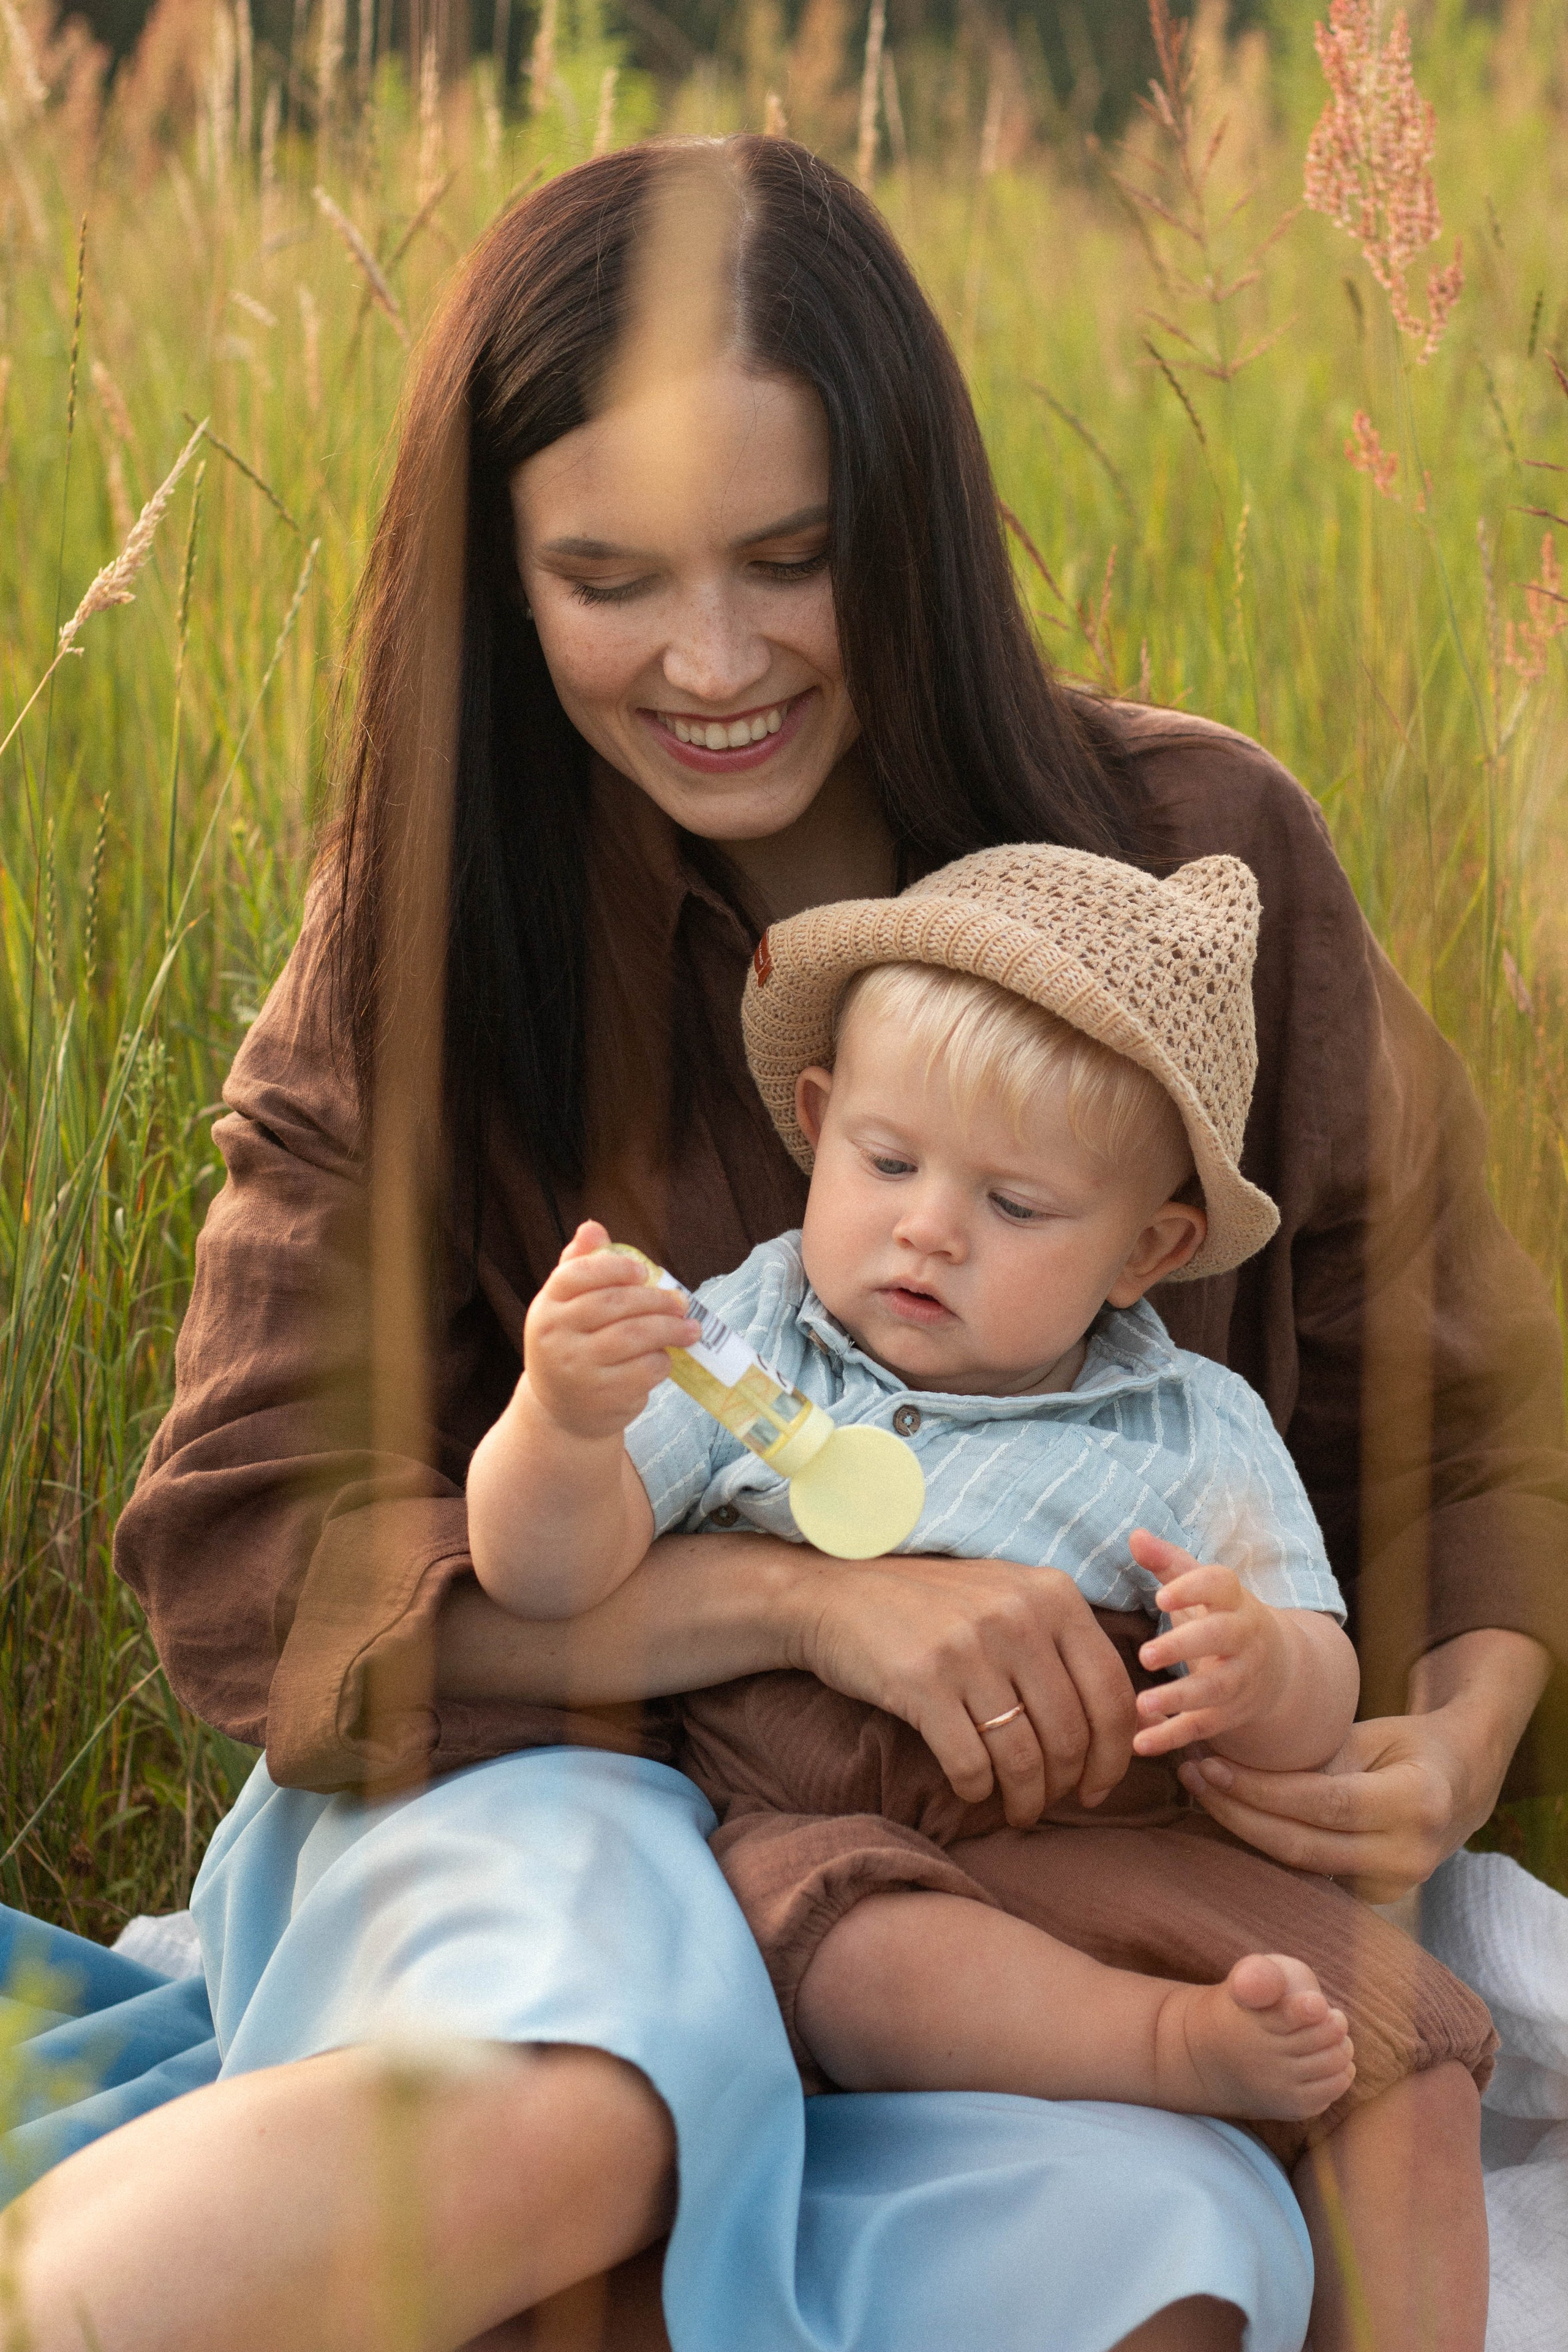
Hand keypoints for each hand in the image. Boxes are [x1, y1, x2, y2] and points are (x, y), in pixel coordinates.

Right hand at [521, 1222, 696, 1440]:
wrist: (561, 1410)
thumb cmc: (573, 1345)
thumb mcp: (567, 1307)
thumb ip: (581, 1266)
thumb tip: (593, 1227)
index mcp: (546, 1307)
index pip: (576, 1275)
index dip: (614, 1268)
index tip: (644, 1272)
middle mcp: (555, 1337)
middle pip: (613, 1304)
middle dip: (655, 1299)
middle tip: (681, 1301)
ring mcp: (577, 1369)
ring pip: (632, 1337)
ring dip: (669, 1329)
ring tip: (690, 1328)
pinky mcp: (601, 1396)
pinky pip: (643, 1370)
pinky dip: (662, 1361)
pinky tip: (666, 1357)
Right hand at [792, 1551, 1136, 1828]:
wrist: (835, 1594)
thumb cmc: (932, 1608)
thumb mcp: (1009, 1596)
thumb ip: (1062, 1641)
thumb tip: (1125, 1719)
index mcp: (1052, 1594)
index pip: (1112, 1690)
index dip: (1115, 1753)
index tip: (1099, 1786)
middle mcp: (1018, 1615)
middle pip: (1071, 1732)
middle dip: (1067, 1784)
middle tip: (1049, 1802)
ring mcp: (970, 1647)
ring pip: (1025, 1755)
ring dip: (1025, 1799)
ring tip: (1017, 1810)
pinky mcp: (923, 1680)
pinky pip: (971, 1763)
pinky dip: (976, 1790)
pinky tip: (971, 1789)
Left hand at [1128, 1532, 1286, 1758]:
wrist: (1277, 1667)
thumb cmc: (1221, 1616)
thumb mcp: (1202, 1588)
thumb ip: (1168, 1563)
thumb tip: (1134, 1534)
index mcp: (1233, 1598)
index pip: (1220, 1584)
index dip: (1192, 1588)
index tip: (1160, 1597)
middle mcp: (1244, 1637)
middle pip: (1220, 1637)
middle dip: (1185, 1646)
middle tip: (1146, 1655)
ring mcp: (1242, 1678)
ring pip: (1216, 1689)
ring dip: (1180, 1697)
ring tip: (1142, 1705)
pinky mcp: (1232, 1713)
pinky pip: (1204, 1726)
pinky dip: (1173, 1737)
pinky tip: (1140, 1744)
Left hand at [1175, 1628, 1551, 1900]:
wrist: (1463, 1784)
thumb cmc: (1411, 1745)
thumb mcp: (1371, 1735)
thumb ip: (1316, 1756)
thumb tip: (1238, 1759)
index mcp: (1415, 1803)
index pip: (1321, 1802)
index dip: (1259, 1789)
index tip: (1210, 1764)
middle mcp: (1409, 1855)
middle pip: (1303, 1843)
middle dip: (1238, 1812)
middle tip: (1192, 1776)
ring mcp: (1395, 1884)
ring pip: (1300, 1865)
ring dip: (1244, 1830)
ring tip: (1200, 1791)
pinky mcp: (1377, 1896)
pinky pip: (1311, 1872)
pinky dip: (1269, 1845)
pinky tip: (1233, 1817)